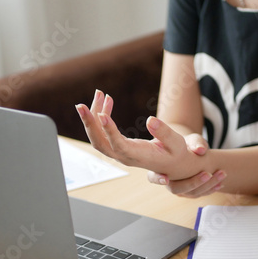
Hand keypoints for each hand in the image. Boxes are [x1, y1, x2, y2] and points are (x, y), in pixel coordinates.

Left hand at [75, 90, 206, 179]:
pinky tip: (107, 100)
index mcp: (139, 157)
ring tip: (99, 94)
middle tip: (80, 105)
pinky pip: (104, 133)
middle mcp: (125, 157)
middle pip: (100, 143)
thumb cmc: (177, 153)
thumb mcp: (177, 143)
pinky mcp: (118, 146)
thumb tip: (150, 120)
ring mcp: (119, 152)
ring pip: (98, 137)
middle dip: (89, 124)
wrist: (175, 164)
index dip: (108, 131)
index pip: (119, 146)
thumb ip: (165, 133)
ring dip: (94, 116)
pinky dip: (102, 116)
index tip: (101, 114)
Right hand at [147, 134, 226, 197]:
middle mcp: (167, 181)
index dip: (158, 178)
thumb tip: (201, 150)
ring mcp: (179, 188)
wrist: (191, 151)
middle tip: (207, 174)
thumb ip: (195, 142)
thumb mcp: (191, 139)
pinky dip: (211, 189)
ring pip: (191, 193)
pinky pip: (199, 194)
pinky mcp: (190, 192)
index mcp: (159, 167)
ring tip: (221, 174)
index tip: (165, 179)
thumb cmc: (187, 143)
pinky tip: (220, 183)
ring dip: (207, 185)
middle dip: (193, 183)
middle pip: (176, 189)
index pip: (153, 176)